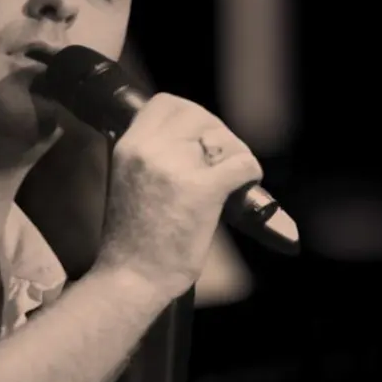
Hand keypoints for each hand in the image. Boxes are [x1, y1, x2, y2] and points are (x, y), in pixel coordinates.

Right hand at [98, 94, 263, 299]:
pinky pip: (242, 163)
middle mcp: (150, 149)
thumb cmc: (133, 241)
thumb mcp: (129, 182)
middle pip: (199, 115)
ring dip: (235, 154)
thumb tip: (193, 145)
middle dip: (217, 134)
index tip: (200, 138)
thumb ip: (154, 157)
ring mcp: (177, 168)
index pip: (166, 103)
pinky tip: (245, 188)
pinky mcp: (204, 190)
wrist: (131, 278)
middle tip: (221, 160)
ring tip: (231, 178)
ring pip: (223, 138)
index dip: (191, 115)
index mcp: (129, 146)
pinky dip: (251, 173)